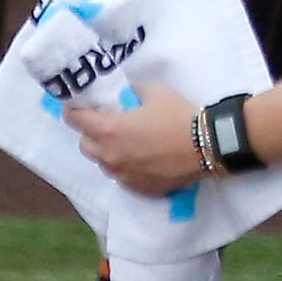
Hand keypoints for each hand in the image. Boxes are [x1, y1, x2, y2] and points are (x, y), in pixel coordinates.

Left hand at [65, 82, 211, 196]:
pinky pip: (122, 176)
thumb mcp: (156, 92)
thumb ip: (134, 92)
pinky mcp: (137, 188)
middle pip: (84, 146)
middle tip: (106, 124)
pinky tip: (143, 158)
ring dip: (108, 152)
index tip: (78, 106)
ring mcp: (122, 175)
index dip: (74, 111)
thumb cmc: (179, 116)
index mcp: (109, 130)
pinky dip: (126, 166)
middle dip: (90, 134)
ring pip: (103, 163)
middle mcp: (110, 156)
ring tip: (128, 143)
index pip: (75, 120)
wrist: (207, 146)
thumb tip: (128, 94)